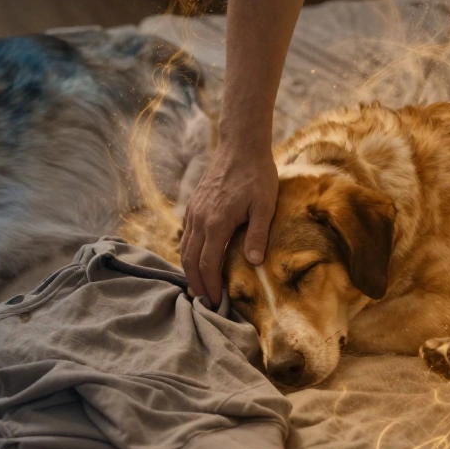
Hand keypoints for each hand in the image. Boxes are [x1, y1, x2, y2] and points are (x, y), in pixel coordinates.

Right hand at [181, 141, 277, 306]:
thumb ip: (258, 234)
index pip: (208, 264)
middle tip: (205, 302)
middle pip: (190, 260)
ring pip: (184, 248)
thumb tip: (255, 262)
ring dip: (190, 270)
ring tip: (199, 287)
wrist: (240, 146)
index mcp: (217, 223)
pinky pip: (186, 235)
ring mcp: (194, 211)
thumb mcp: (265, 205)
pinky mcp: (194, 205)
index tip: (217, 302)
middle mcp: (200, 219)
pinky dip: (188, 253)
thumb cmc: (257, 175)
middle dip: (196, 283)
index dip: (211, 286)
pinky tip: (197, 260)